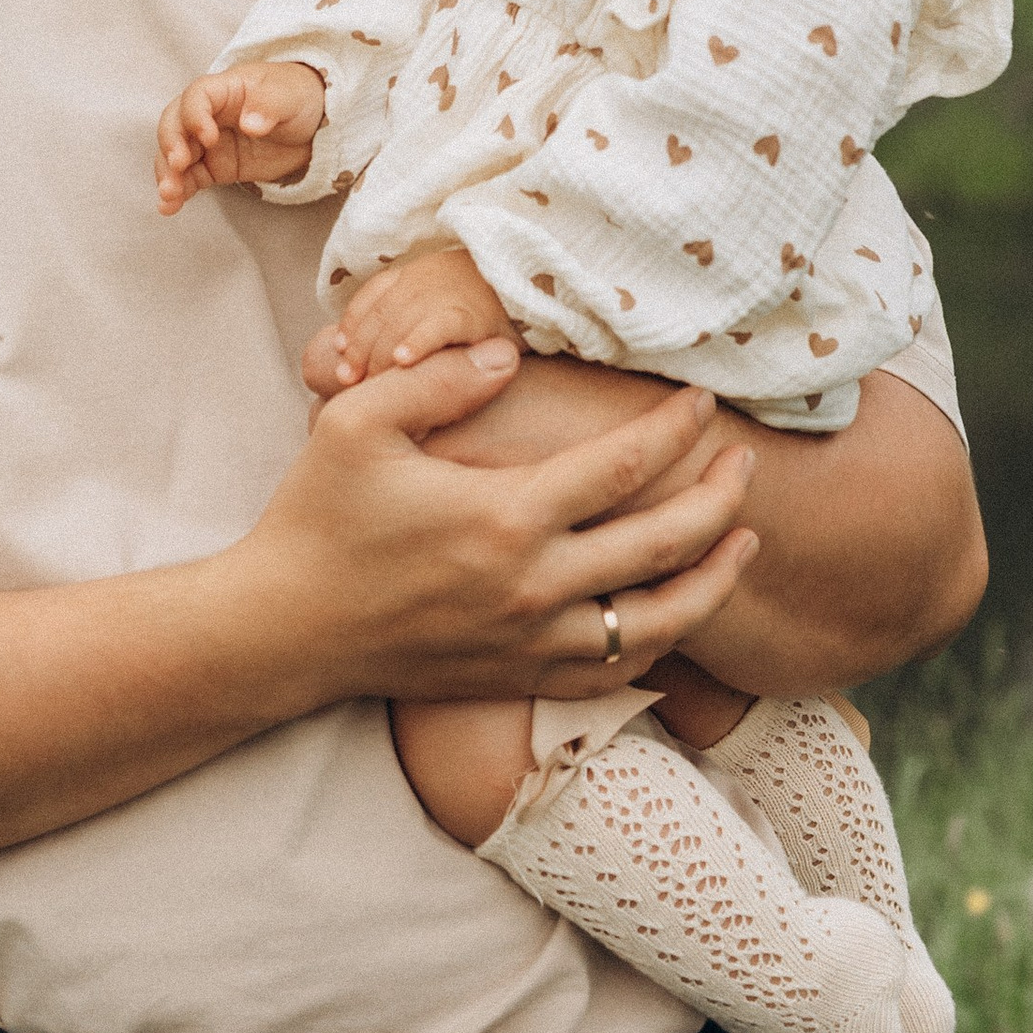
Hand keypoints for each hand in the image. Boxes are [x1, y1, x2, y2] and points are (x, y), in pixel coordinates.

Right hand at [156, 60, 326, 209]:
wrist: (313, 124)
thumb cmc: (298, 97)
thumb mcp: (290, 96)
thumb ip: (270, 106)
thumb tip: (249, 124)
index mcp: (225, 89)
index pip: (197, 96)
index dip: (195, 115)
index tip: (208, 137)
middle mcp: (209, 114)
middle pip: (175, 124)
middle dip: (171, 144)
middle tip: (178, 165)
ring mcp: (209, 143)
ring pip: (176, 154)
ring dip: (168, 173)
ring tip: (169, 195)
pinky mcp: (215, 167)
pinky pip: (189, 179)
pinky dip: (177, 192)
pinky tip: (169, 207)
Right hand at [233, 341, 761, 708]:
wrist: (286, 629)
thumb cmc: (318, 517)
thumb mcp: (357, 421)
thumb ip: (439, 378)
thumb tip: (511, 354)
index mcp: (504, 515)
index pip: (624, 465)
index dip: (675, 428)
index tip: (702, 401)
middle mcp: (533, 585)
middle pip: (666, 542)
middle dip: (721, 497)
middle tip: (745, 461)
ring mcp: (532, 640)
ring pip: (660, 619)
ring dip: (715, 577)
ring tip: (746, 540)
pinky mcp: (521, 678)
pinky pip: (617, 669)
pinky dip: (663, 640)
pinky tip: (679, 609)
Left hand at [307, 244, 511, 392]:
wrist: (552, 297)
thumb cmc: (503, 316)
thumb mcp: (456, 313)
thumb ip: (423, 325)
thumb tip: (383, 361)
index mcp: (425, 273)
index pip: (375, 295)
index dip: (353, 324)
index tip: (340, 355)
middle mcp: (434, 276)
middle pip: (382, 311)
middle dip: (360, 347)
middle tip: (348, 383)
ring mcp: (455, 289)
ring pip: (401, 320)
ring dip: (379, 352)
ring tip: (366, 382)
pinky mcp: (477, 308)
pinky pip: (439, 325)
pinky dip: (417, 342)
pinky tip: (403, 362)